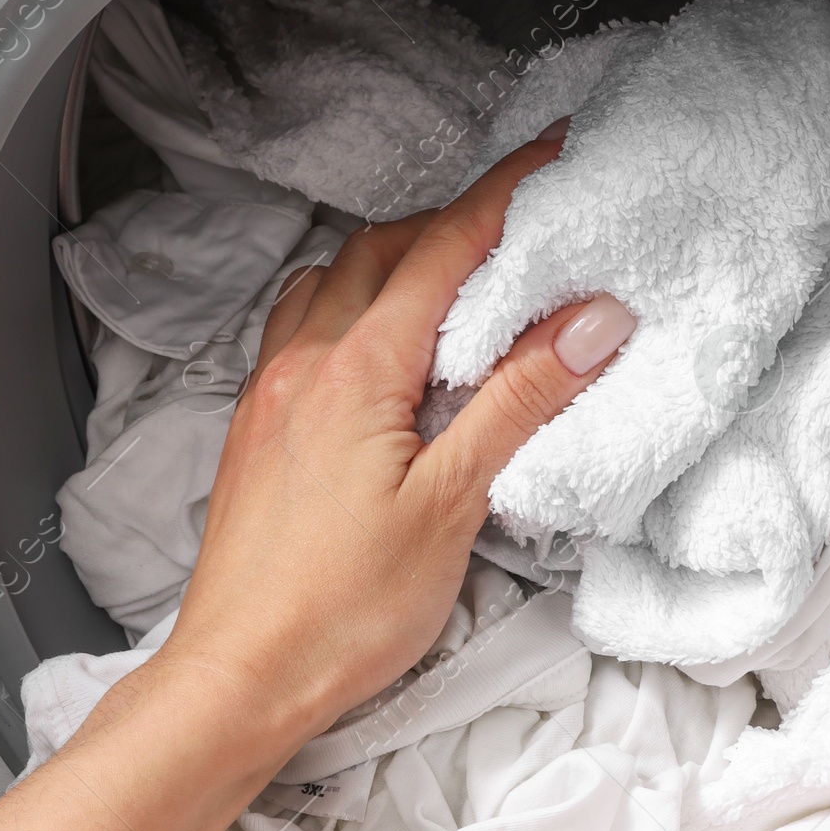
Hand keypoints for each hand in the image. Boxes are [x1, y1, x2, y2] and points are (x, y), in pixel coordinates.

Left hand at [160, 133, 636, 754]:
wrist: (241, 677)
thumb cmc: (342, 609)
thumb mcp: (453, 504)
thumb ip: (519, 403)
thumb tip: (588, 321)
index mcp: (356, 368)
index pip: (444, 248)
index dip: (505, 194)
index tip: (555, 153)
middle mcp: (303, 363)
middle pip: (383, 250)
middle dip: (455, 222)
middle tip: (521, 223)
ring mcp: (270, 394)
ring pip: (332, 283)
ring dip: (396, 260)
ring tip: (458, 279)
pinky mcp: (256, 431)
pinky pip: (301, 329)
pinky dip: (350, 305)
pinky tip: (377, 344)